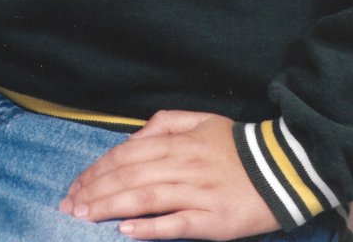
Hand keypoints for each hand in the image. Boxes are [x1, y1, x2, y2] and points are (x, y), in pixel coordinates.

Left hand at [59, 111, 277, 239]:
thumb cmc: (236, 146)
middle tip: (69, 206)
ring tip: (84, 216)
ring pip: (145, 197)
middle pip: (129, 176)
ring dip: (110, 207)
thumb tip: (133, 136)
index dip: (98, 170)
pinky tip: (125, 232)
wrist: (282, 168)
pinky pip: (176, 223)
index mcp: (177, 142)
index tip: (76, 185)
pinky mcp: (213, 221)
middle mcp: (182, 165)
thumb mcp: (200, 121)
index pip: (126, 154)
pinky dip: (149, 228)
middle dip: (94, 191)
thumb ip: (164, 123)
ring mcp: (197, 194)